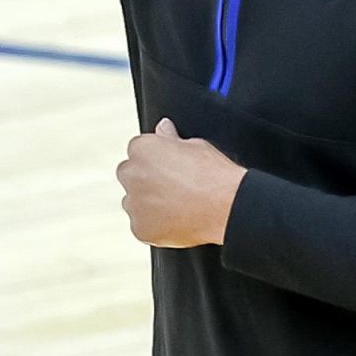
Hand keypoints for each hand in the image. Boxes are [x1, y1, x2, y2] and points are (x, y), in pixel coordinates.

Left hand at [116, 118, 246, 247]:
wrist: (225, 208)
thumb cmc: (213, 175)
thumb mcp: (195, 145)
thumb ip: (170, 137)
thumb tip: (163, 127)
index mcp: (142, 148)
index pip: (138, 150)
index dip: (155, 159)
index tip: (168, 167)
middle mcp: (132, 174)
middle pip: (130, 175)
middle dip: (144, 179)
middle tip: (171, 187)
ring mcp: (134, 203)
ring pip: (133, 202)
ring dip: (147, 203)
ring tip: (176, 206)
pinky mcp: (139, 228)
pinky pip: (141, 225)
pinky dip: (154, 225)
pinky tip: (176, 220)